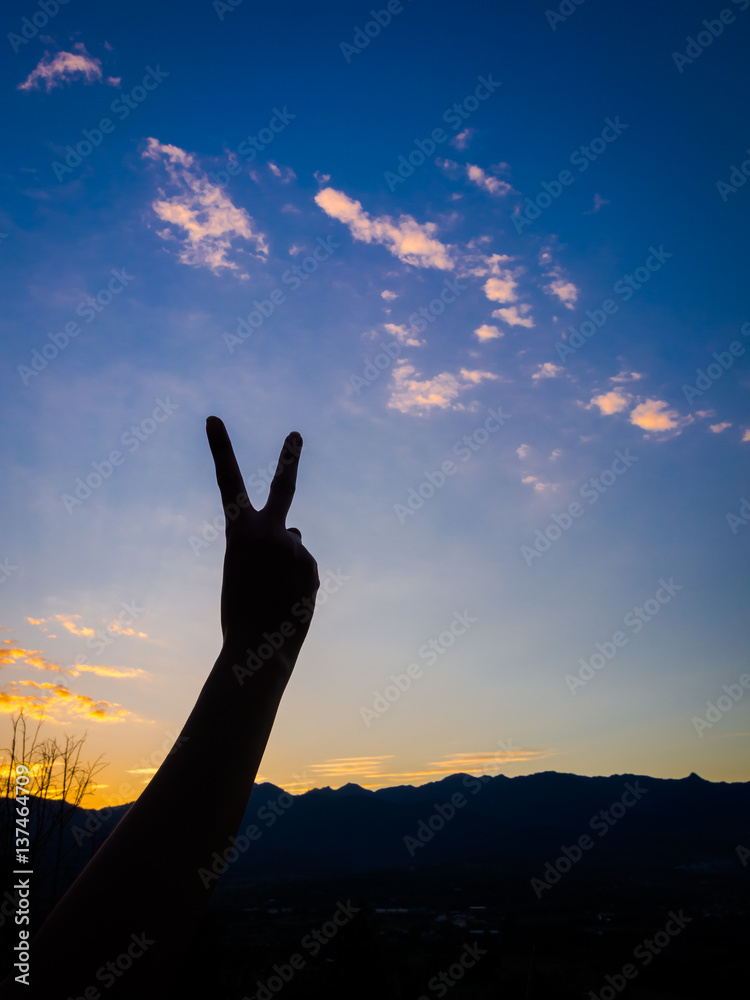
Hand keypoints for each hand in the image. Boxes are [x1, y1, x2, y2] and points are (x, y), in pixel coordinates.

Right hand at [206, 417, 319, 660]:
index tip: (213, 418)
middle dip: (289, 458)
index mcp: (237, 532)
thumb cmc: (240, 614)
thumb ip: (266, 544)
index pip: (226, 481)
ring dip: (285, 568)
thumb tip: (299, 527)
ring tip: (272, 596)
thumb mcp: (243, 572)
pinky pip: (304, 568)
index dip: (219, 449)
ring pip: (292, 548)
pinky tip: (287, 603)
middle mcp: (268, 531)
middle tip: (295, 435)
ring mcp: (293, 546)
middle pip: (282, 485)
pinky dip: (297, 583)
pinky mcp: (311, 564)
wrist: (258, 650)